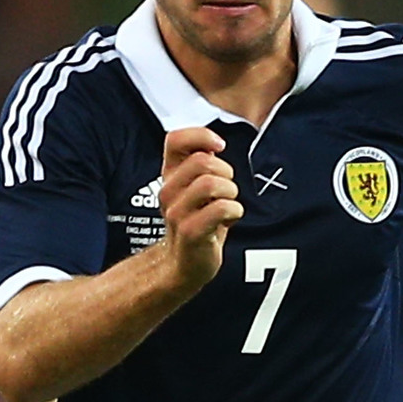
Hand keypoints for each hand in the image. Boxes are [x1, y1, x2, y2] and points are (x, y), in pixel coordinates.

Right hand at [159, 124, 241, 289]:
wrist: (183, 264)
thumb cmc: (196, 221)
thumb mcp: (194, 188)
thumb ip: (201, 163)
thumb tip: (215, 142)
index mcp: (169, 175)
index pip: (174, 139)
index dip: (201, 136)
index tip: (218, 148)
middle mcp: (167, 191)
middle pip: (202, 161)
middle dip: (225, 172)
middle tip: (226, 189)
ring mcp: (177, 212)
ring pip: (211, 183)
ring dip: (230, 192)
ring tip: (228, 204)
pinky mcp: (190, 232)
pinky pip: (222, 208)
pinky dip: (235, 211)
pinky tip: (229, 220)